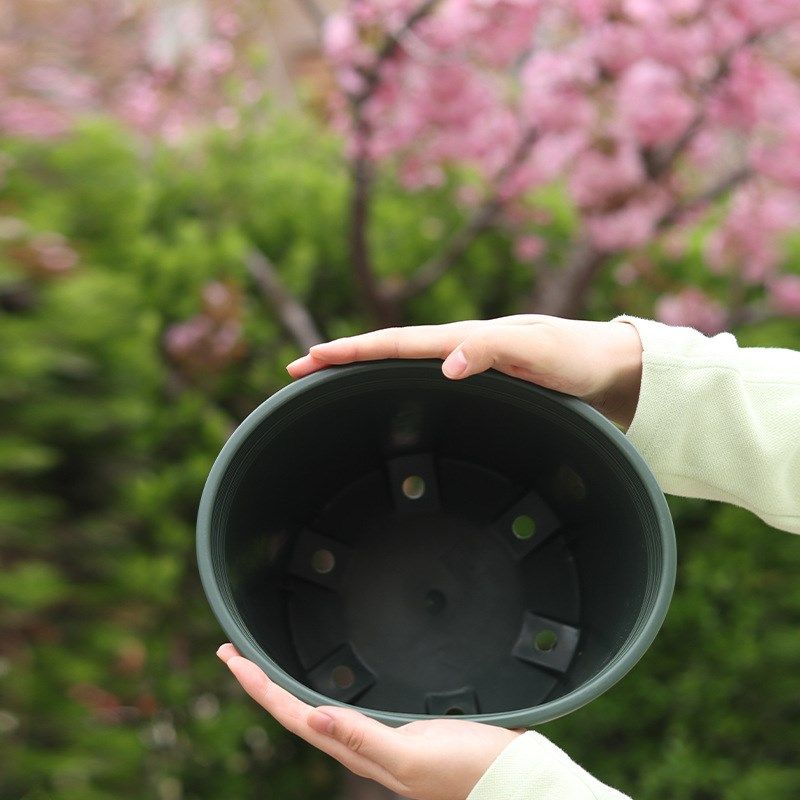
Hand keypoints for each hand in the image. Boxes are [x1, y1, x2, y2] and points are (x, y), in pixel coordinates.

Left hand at [217, 644, 520, 799]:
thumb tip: (313, 718)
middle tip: (231, 654)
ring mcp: (378, 738)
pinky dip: (322, 689)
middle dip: (261, 683)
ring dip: (286, 686)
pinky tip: (325, 684)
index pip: (293, 714)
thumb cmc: (469, 771)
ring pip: (316, 708)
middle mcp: (360, 745)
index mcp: (357, 750)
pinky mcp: (398, 729)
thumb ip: (365, 741)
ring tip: (263, 665)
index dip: (259, 687)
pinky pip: (346, 707)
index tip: (231, 659)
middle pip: (295, 710)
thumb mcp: (413, 758)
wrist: (510, 777)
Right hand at [286, 315, 642, 427]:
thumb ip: (494, 352)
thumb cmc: (577, 360)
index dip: (352, 351)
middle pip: (387, 349)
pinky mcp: (478, 380)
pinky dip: (391, 381)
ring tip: (324, 379)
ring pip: (401, 362)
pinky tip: (383, 394)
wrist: (609, 366)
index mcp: (464, 339)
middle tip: (295, 370)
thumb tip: (444, 365)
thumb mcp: (540, 354)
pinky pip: (422, 378)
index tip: (310, 359)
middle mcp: (458, 348)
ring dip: (360, 369)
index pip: (396, 342)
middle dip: (339, 357)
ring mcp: (466, 362)